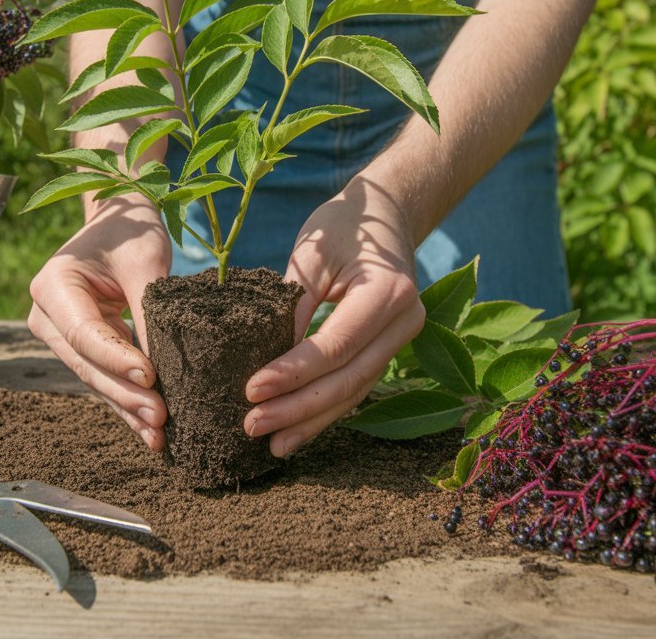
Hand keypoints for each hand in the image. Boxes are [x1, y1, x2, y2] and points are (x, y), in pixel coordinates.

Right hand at [28, 196, 170, 450]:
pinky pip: (104, 376)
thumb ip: (151, 309)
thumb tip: (165, 367)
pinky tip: (148, 427)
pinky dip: (126, 399)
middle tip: (160, 418)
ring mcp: (60, 333)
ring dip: (126, 406)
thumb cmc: (131, 231)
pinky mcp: (81, 345)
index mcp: (53, 284)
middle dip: (124, 394)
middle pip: (86, 363)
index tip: (152, 379)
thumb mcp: (145, 260)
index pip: (85, 334)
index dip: (117, 360)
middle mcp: (47, 314)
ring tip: (158, 434)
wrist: (119, 219)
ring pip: (94, 377)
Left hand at [243, 177, 425, 456]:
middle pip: (348, 378)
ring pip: (355, 391)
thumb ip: (292, 301)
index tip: (251, 389)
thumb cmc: (344, 225)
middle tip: (252, 424)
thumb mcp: (314, 252)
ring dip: (311, 420)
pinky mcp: (389, 348)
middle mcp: (404, 322)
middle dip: (299, 407)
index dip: (294, 372)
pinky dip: (325, 410)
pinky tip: (296, 432)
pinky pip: (356, 386)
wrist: (387, 212)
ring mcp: (402, 339)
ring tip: (271, 443)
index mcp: (389, 293)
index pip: (336, 346)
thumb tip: (265, 353)